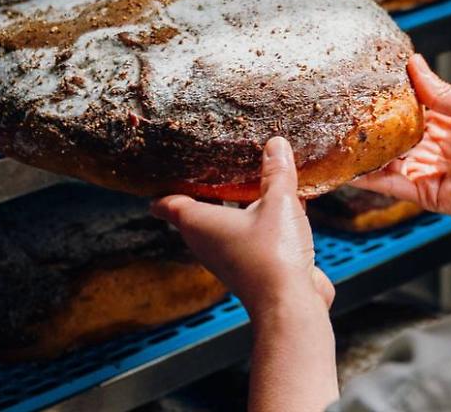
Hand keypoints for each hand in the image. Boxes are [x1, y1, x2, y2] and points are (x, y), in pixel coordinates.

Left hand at [151, 137, 334, 318]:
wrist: (290, 306)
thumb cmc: (272, 254)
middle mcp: (208, 243)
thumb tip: (276, 144)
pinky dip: (258, 225)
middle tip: (212, 169)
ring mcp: (229, 259)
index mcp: (199, 223)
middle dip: (206, 192)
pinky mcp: (252, 270)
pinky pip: (250, 240)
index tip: (160, 177)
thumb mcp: (279, 202)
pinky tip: (279, 213)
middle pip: (197, 213)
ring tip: (249, 184)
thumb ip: (277, 172)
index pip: (169, 204)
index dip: (163, 190)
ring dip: (236, 208)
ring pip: (225, 227)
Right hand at [352, 54, 450, 236]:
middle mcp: (436, 145)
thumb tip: (416, 65)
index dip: (392, 96)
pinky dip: (370, 178)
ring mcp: (429, 169)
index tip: (371, 82)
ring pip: (388, 158)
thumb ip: (444, 92)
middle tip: (348, 110)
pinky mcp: (425, 192)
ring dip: (366, 150)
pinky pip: (392, 184)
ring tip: (342, 137)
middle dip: (373, 124)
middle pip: (395, 133)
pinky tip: (352, 167)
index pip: (412, 106)